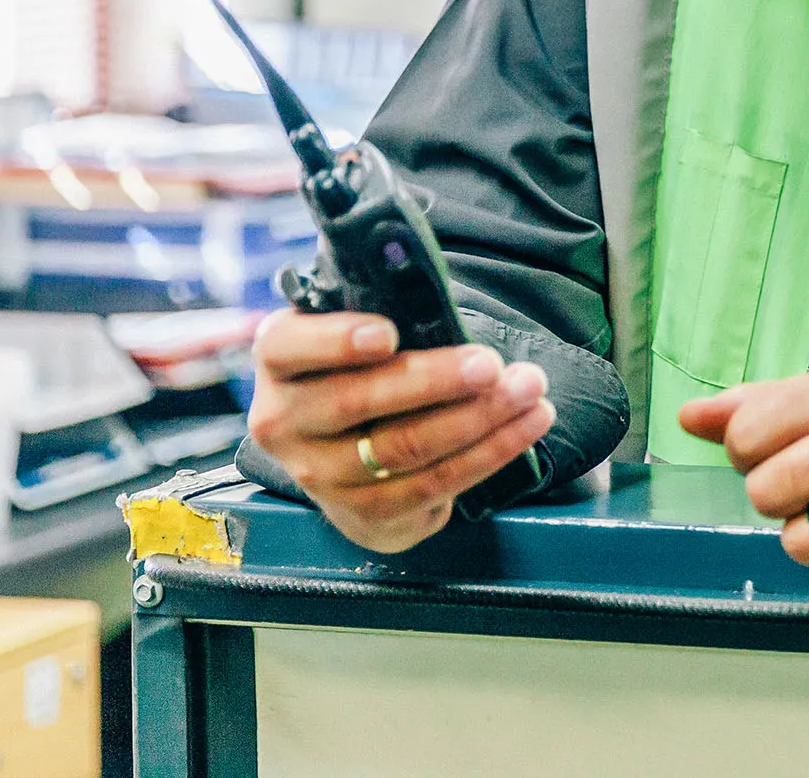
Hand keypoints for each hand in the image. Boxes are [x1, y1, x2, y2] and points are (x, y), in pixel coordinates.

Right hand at [246, 309, 555, 554]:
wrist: (351, 454)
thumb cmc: (366, 369)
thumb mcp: (361, 333)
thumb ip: (388, 311)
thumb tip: (439, 295)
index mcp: (279, 360)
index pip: (289, 345)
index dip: (337, 341)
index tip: (389, 335)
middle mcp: (283, 420)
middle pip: (358, 400)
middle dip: (436, 380)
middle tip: (492, 363)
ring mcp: (318, 474)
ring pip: (404, 446)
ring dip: (479, 417)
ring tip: (528, 388)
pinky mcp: (363, 512)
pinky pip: (433, 483)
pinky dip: (490, 451)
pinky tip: (527, 424)